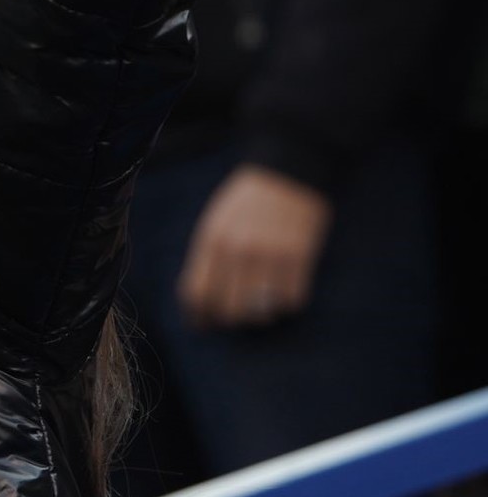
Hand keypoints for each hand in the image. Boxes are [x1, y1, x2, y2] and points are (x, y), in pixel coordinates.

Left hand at [177, 164, 332, 327]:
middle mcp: (237, 250)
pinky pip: (292, 300)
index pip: (196, 294)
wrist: (287, 172)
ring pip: (260, 311)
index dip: (199, 317)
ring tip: (263, 304)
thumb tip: (199, 303)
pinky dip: (288, 303)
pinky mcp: (299, 256)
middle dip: (231, 320)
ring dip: (261, 315)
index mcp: (211, 241)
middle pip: (228, 309)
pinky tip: (287, 290)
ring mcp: (269, 254)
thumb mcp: (215, 224)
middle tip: (238, 316)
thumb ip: (207, 260)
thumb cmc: (247, 201)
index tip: (204, 325)